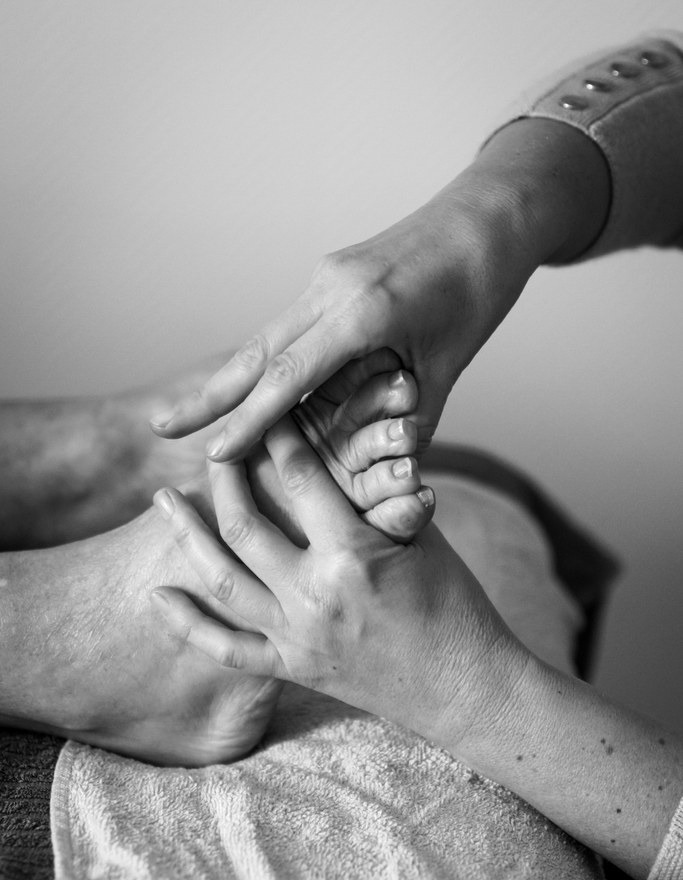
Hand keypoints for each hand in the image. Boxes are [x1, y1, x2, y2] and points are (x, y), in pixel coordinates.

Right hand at [148, 119, 608, 461]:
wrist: (489, 218)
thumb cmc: (479, 292)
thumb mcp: (450, 365)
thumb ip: (411, 419)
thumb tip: (389, 473)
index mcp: (363, 312)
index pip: (290, 375)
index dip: (249, 419)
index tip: (215, 453)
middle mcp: (332, 288)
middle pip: (255, 350)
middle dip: (209, 394)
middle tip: (161, 427)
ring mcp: (326, 276)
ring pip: (264, 335)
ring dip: (228, 376)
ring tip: (190, 409)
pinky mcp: (330, 273)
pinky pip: (286, 323)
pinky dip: (261, 356)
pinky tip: (242, 380)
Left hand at [151, 416, 527, 752]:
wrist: (463, 685)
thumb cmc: (455, 604)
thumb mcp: (422, 538)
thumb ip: (377, 498)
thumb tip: (346, 452)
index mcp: (353, 553)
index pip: (299, 478)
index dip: (277, 435)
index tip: (261, 410)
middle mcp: (314, 595)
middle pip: (245, 525)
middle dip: (223, 477)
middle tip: (211, 448)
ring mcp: (297, 636)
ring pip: (223, 581)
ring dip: (187, 536)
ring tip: (161, 500)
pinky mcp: (293, 668)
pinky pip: (228, 650)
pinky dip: (189, 624)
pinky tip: (158, 596)